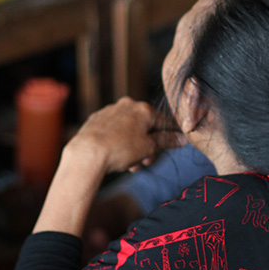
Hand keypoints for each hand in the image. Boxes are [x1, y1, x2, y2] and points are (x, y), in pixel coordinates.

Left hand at [65, 97, 187, 176]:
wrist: (87, 154)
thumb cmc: (120, 150)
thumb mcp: (149, 147)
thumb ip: (167, 141)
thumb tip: (182, 139)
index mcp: (143, 109)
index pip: (164, 121)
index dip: (171, 134)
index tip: (176, 143)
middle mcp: (127, 105)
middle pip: (145, 125)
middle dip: (148, 145)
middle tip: (146, 161)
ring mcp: (109, 111)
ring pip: (129, 128)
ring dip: (133, 146)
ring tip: (130, 164)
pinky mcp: (95, 119)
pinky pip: (113, 130)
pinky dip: (118, 141)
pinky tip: (115, 155)